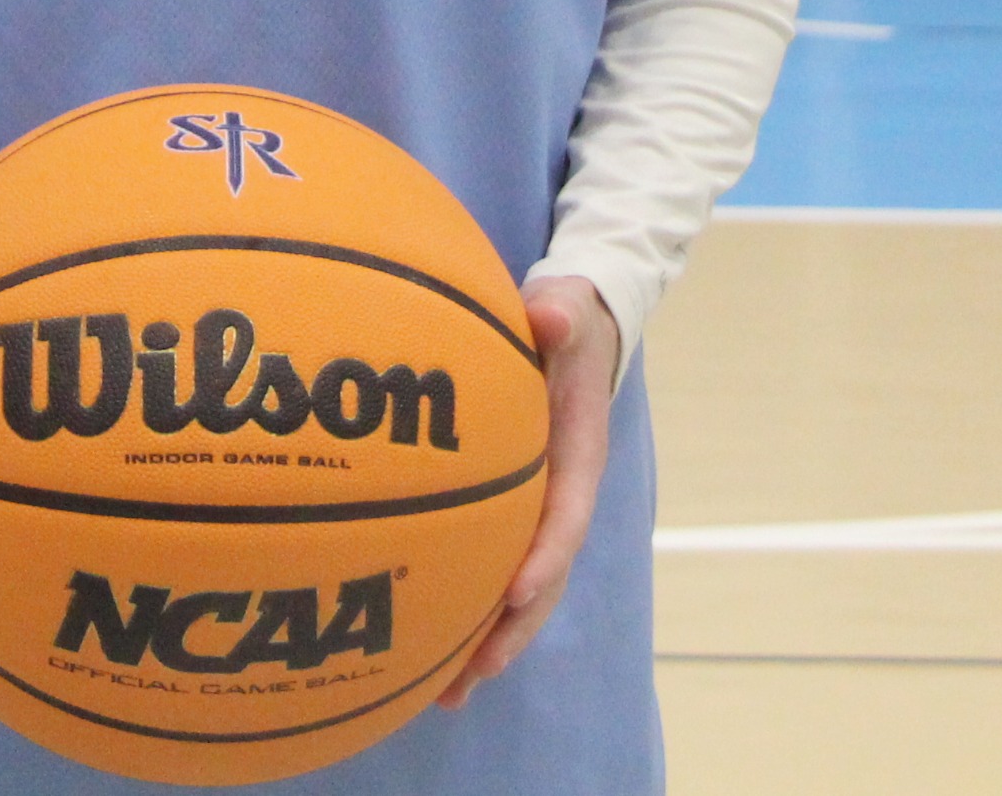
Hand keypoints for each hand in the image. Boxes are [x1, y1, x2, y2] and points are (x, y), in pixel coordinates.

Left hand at [439, 275, 616, 708]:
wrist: (574, 329)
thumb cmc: (567, 319)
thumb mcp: (569, 305)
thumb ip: (560, 310)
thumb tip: (550, 312)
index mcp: (579, 454)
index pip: (567, 514)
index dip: (545, 556)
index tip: (516, 592)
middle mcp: (561, 494)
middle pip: (543, 575)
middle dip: (512, 628)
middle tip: (475, 673)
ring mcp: (537, 509)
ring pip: (517, 589)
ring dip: (487, 640)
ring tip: (446, 696)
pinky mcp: (510, 512)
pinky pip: (490, 569)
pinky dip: (466, 611)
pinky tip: (422, 654)